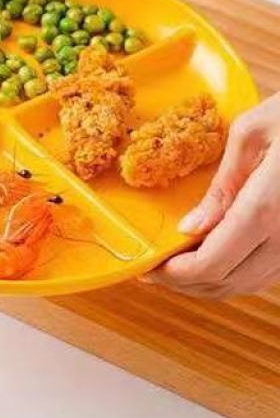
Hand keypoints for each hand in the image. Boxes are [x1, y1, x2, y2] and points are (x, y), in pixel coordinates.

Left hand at [144, 94, 279, 297]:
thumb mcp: (253, 132)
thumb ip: (222, 185)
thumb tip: (192, 226)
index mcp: (268, 208)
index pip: (210, 264)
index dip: (173, 274)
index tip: (148, 267)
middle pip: (225, 282)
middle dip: (183, 283)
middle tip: (155, 270)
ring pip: (248, 285)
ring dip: (208, 284)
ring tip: (178, 268)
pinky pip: (268, 273)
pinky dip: (235, 275)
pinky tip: (215, 258)